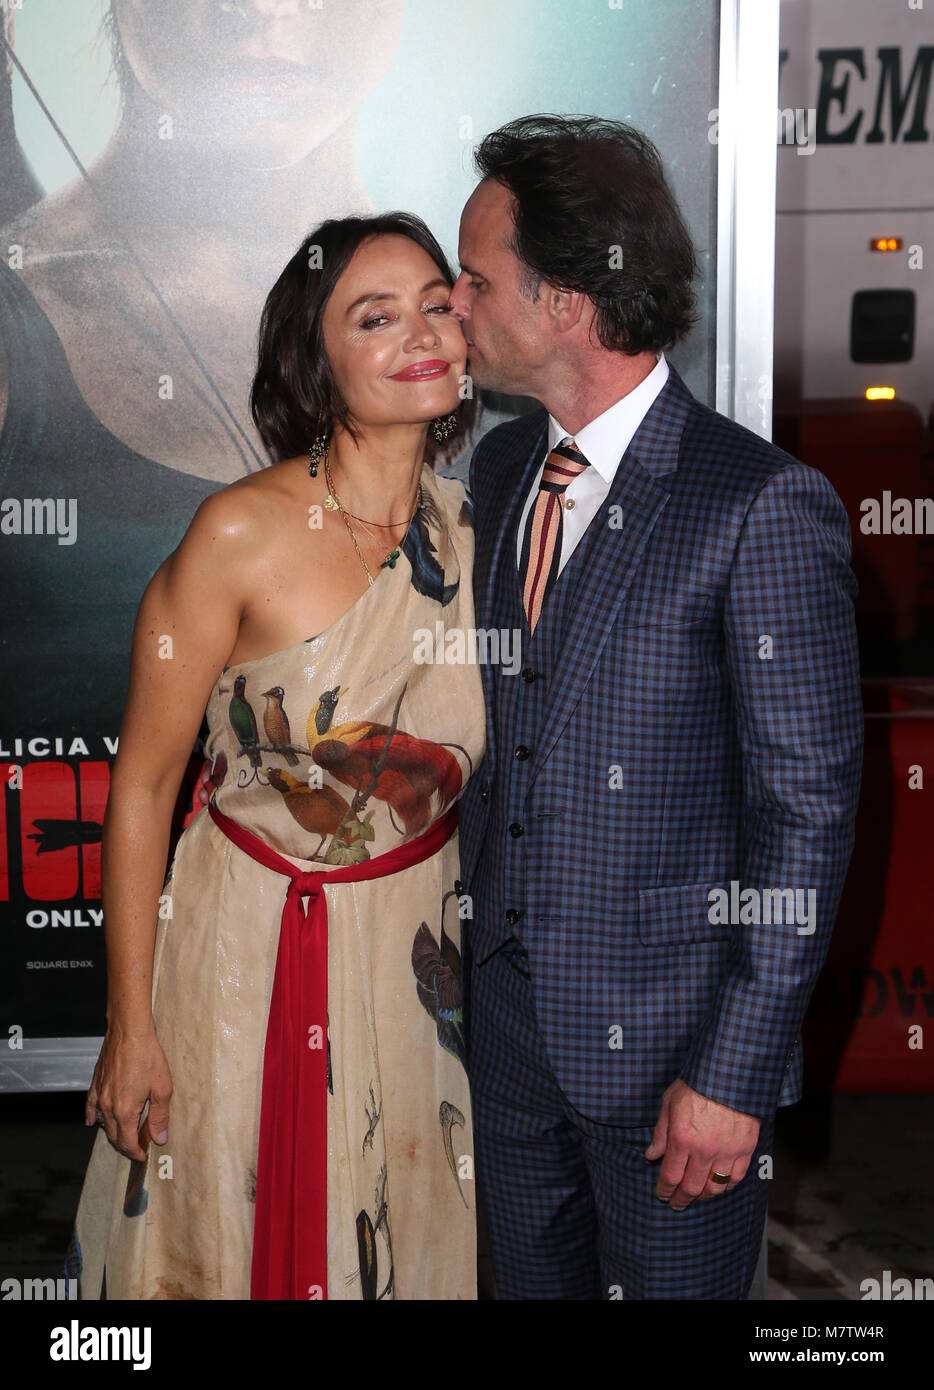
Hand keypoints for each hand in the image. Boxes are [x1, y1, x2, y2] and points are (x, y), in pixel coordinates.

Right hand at [85, 1022, 172, 1160]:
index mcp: (125, 1111)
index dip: (136, 1152)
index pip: (127, 1142)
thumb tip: (159, 1138)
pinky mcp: (96, 1083)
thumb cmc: (147, 1056)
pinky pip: (91, 1106)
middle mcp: (108, 1107)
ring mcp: (100, 1095)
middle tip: (139, 1146)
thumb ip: (160, 1116)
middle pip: (114, 1136)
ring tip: (125, 1135)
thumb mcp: (162, 1088)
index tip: (144, 1155)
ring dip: (114, 1132)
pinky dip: (92, 1117)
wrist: (129, 1032)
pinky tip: (92, 1122)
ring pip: (103, 1123)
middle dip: (126, 1145)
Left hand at [645, 1079, 759, 1210]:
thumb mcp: (669, 1102)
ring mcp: (727, 1151)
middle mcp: (704, 1150)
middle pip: (691, 1187)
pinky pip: (736, 1177)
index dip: (664, 1190)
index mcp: (682, 1138)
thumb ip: (660, 1132)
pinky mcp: (745, 1148)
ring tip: (697, 1197)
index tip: (661, 1195)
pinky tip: (720, 1186)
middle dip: (681, 1199)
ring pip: (715, 1187)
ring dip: (704, 1196)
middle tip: (677, 1204)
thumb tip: (652, 1154)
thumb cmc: (697, 1083)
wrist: (730, 1072)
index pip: (670, 1176)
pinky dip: (727, 1186)